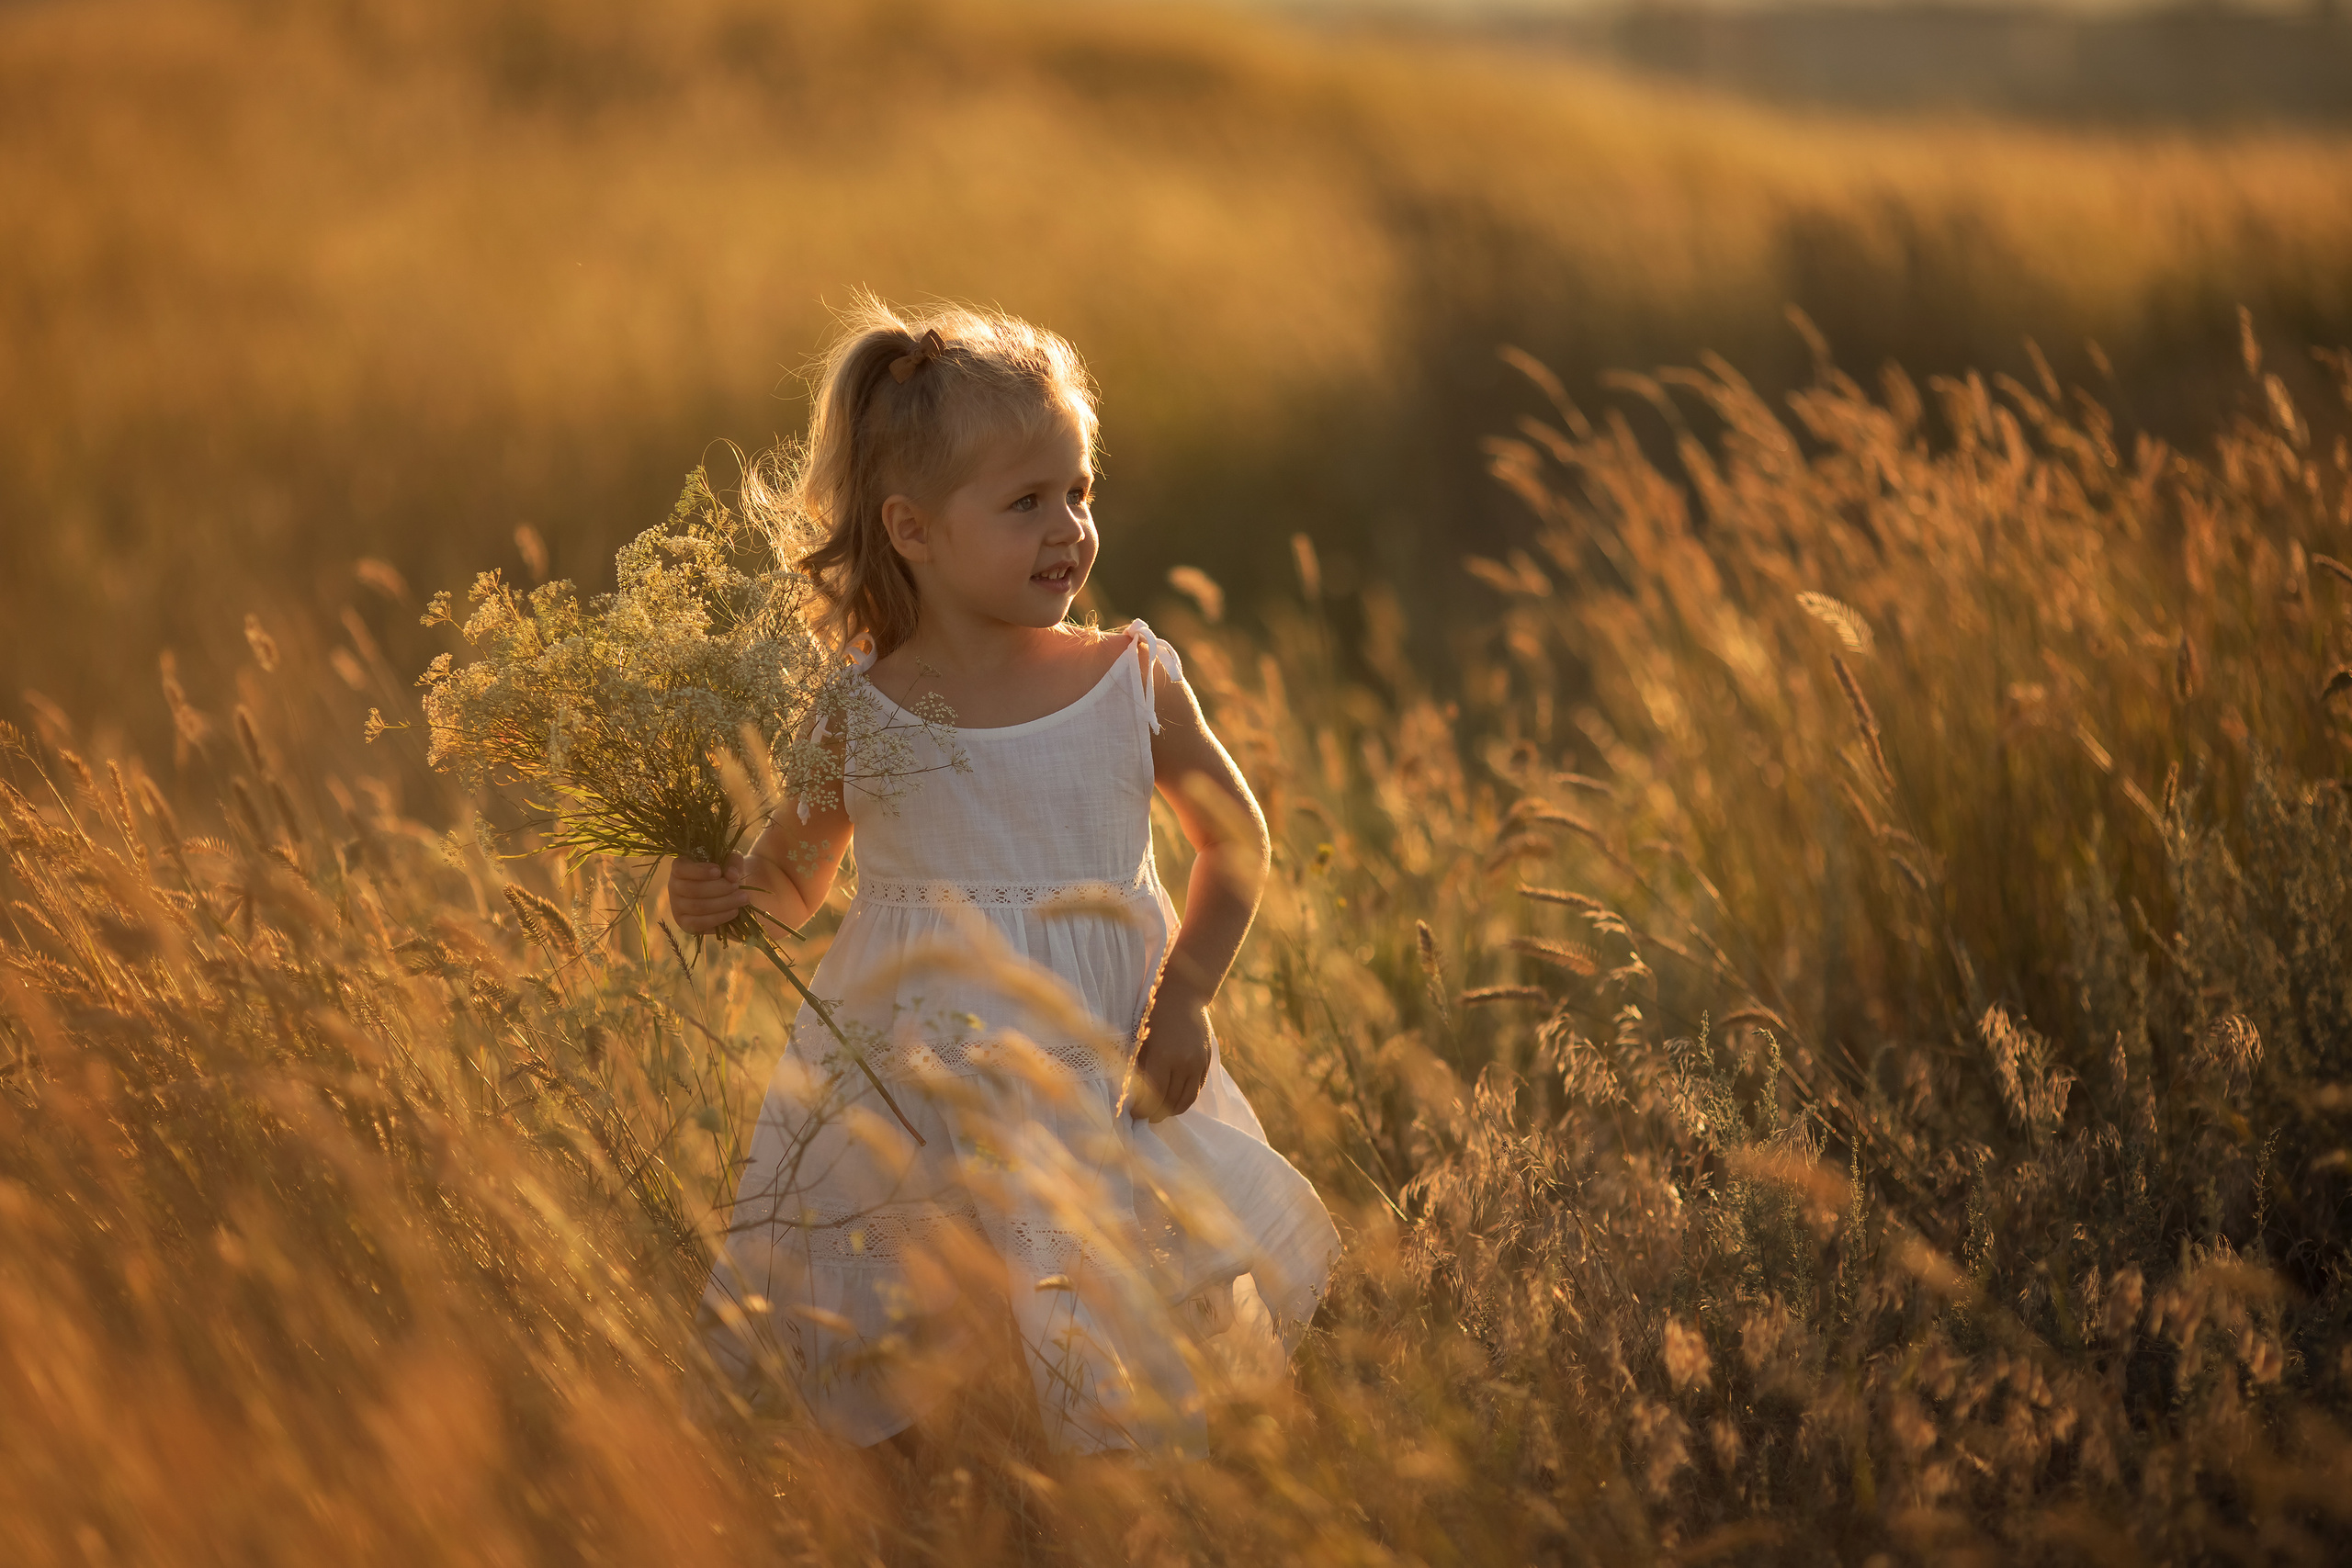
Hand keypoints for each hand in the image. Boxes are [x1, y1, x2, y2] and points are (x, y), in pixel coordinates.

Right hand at [667, 852, 750, 935]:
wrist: (727, 892)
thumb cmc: (725, 872)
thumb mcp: (730, 861)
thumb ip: (732, 864)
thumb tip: (731, 875)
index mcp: (679, 867)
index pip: (681, 869)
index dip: (699, 871)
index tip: (718, 871)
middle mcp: (674, 886)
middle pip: (693, 890)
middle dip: (719, 888)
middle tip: (737, 886)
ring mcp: (677, 906)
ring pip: (697, 907)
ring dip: (723, 903)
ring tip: (742, 898)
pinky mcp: (685, 923)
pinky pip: (698, 923)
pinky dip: (718, 918)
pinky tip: (734, 912)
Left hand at [1127, 993, 1211, 1122]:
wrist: (1184, 995)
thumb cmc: (1154, 1014)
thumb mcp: (1141, 1039)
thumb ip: (1138, 1067)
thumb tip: (1132, 1094)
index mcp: (1163, 1056)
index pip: (1153, 1095)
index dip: (1142, 1109)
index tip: (1133, 1115)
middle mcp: (1184, 1063)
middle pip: (1170, 1101)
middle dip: (1155, 1113)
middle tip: (1144, 1117)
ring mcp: (1198, 1063)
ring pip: (1187, 1099)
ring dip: (1172, 1110)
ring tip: (1159, 1113)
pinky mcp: (1207, 1061)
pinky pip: (1197, 1088)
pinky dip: (1185, 1098)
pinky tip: (1174, 1100)